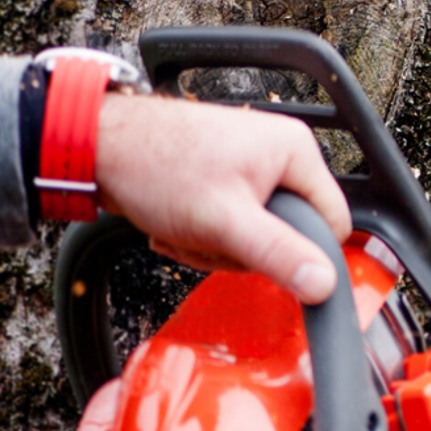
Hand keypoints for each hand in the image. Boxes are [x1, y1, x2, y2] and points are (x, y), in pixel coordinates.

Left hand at [92, 93, 350, 303]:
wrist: (98, 147)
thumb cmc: (154, 165)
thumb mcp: (224, 221)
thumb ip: (278, 253)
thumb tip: (325, 284)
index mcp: (295, 151)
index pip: (332, 222)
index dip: (301, 252)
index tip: (260, 256)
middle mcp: (279, 153)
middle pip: (289, 232)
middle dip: (243, 249)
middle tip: (209, 237)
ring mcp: (251, 165)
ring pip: (256, 234)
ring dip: (216, 245)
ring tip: (186, 228)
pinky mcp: (225, 178)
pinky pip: (232, 225)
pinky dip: (203, 234)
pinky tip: (177, 224)